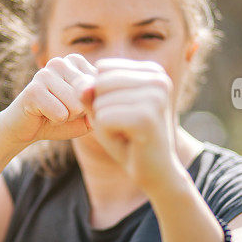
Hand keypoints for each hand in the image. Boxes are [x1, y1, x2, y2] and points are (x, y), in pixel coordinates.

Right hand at [0, 53, 97, 145]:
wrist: (27, 128)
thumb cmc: (61, 118)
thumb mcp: (88, 112)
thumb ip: (97, 102)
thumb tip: (87, 91)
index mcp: (76, 61)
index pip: (100, 88)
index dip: (90, 105)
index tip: (74, 104)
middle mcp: (61, 62)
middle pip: (88, 97)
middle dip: (79, 112)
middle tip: (61, 109)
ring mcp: (44, 73)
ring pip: (76, 106)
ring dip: (66, 117)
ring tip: (52, 111)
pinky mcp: (33, 90)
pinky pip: (60, 114)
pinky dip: (55, 121)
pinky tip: (43, 115)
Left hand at [79, 58, 180, 190]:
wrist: (155, 173)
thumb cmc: (128, 139)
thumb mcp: (103, 108)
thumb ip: (89, 92)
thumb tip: (83, 87)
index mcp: (153, 71)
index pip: (102, 68)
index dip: (101, 95)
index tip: (124, 113)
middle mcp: (159, 78)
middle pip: (99, 82)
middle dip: (101, 109)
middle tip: (123, 126)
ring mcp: (155, 97)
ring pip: (99, 101)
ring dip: (104, 124)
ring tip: (126, 134)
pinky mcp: (147, 117)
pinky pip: (103, 118)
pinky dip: (107, 134)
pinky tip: (128, 142)